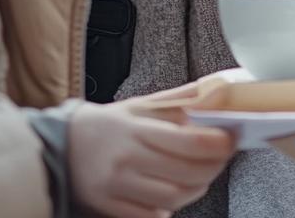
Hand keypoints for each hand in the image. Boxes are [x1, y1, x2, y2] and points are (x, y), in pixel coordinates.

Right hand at [68, 100, 234, 217]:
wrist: (64, 147)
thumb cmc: (110, 125)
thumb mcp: (141, 105)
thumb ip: (178, 99)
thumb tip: (216, 89)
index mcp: (135, 130)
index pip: (187, 141)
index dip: (217, 143)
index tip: (231, 138)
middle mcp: (126, 160)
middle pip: (185, 173)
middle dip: (214, 166)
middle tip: (224, 156)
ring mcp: (118, 188)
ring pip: (173, 198)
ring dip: (199, 187)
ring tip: (204, 173)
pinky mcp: (111, 208)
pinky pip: (152, 215)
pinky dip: (173, 206)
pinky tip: (179, 190)